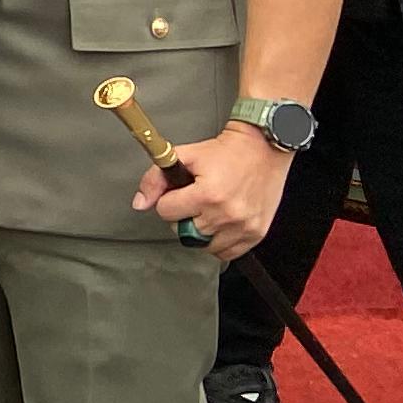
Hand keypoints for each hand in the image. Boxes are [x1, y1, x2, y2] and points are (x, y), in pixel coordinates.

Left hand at [138, 125, 289, 257]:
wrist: (262, 149)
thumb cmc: (225, 152)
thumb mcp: (184, 155)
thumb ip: (154, 179)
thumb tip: (140, 203)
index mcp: (207, 195)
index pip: (166, 212)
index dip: (168, 199)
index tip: (179, 192)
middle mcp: (227, 214)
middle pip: (183, 231)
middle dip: (183, 215)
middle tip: (194, 200)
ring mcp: (243, 227)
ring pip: (203, 245)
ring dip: (200, 231)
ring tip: (207, 211)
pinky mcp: (256, 234)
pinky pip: (227, 253)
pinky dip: (219, 242)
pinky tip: (220, 224)